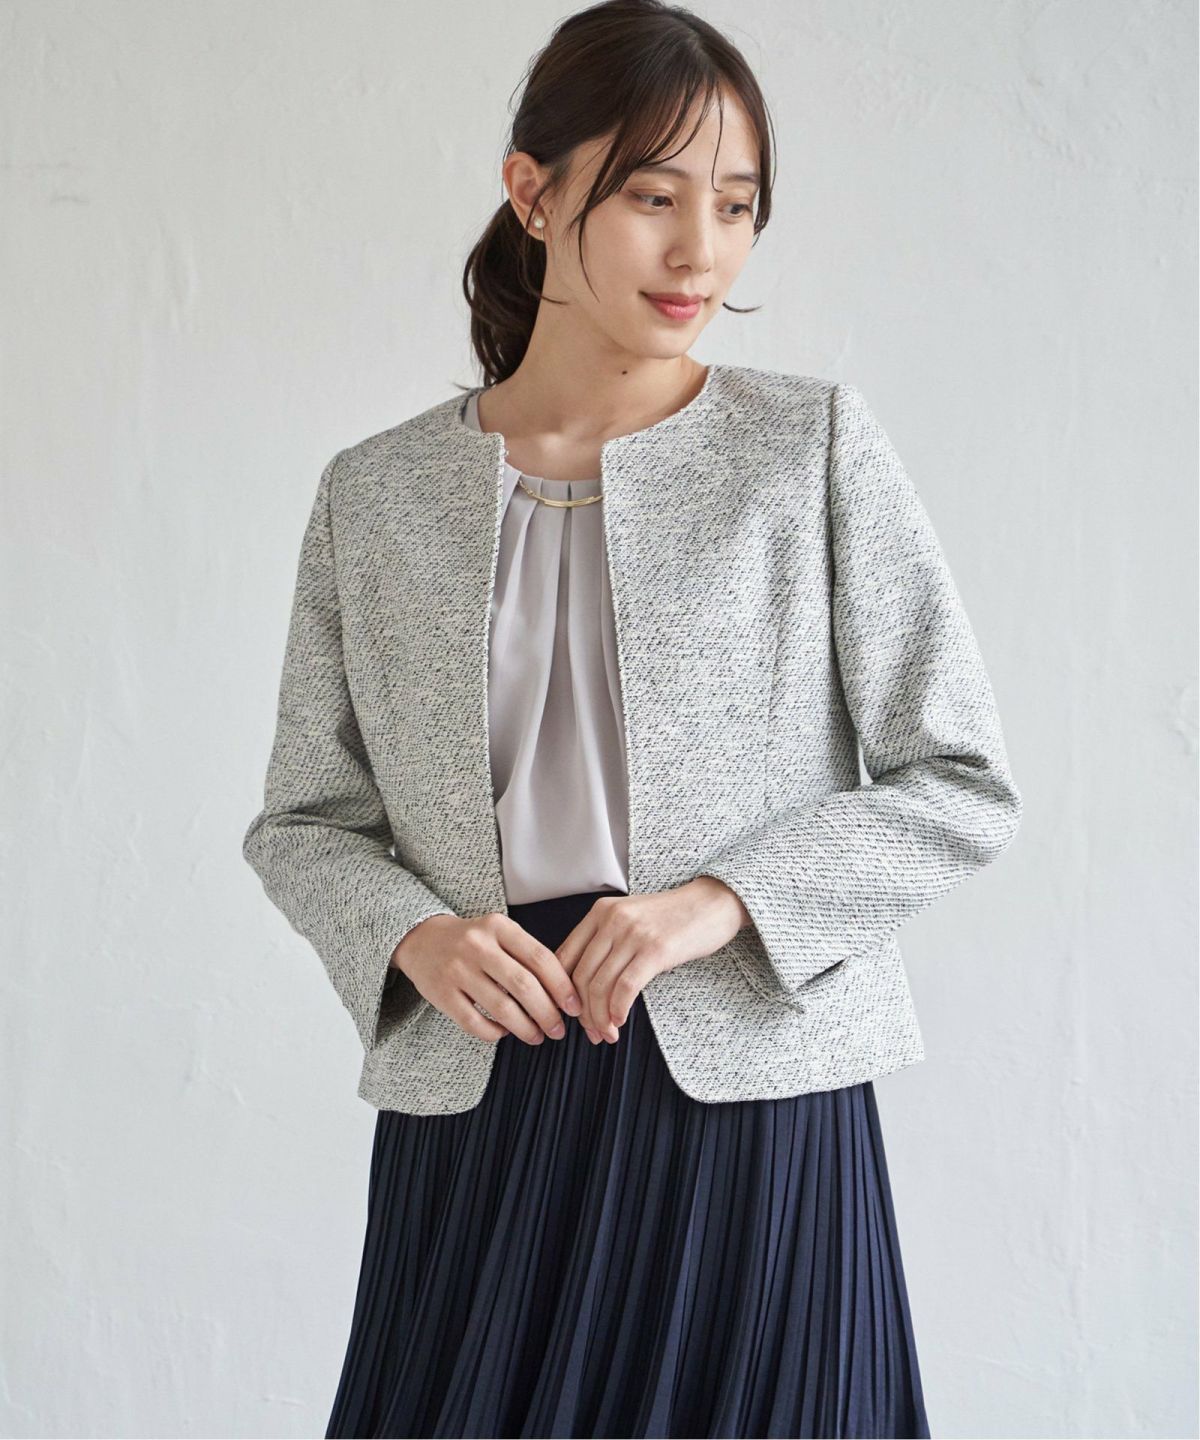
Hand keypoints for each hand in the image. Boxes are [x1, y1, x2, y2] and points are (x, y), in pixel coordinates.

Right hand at [390, 912, 583, 1045]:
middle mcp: (477, 946)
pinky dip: (495, 1033)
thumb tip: (563, 994)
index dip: (562, 986)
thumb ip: (528, 955)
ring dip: (526, 1028)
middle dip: (547, 1013)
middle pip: (524, 986)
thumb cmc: (473, 941)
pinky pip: (475, 1023)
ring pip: (501, 1008)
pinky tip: (505, 1033)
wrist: (421, 939)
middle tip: (558, 1030)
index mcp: (499, 927)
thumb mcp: (500, 933)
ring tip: (537, 1036)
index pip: (540, 958)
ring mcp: (457, 970)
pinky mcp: (441, 994)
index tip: (574, 1007)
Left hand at [553, 878, 749, 1044]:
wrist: (713, 902)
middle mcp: (611, 920)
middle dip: (583, 1012)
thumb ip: (605, 941)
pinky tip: (621, 1021)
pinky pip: (626, 988)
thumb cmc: (673, 917)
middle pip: (580, 976)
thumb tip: (582, 985)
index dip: (561, 992)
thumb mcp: (630, 919)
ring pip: (600, 985)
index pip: (564, 958)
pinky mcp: (655, 949)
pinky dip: (618, 1010)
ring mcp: (633, 933)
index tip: (571, 1014)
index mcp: (600, 912)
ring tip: (608, 1033)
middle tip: (592, 1032)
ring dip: (600, 1017)